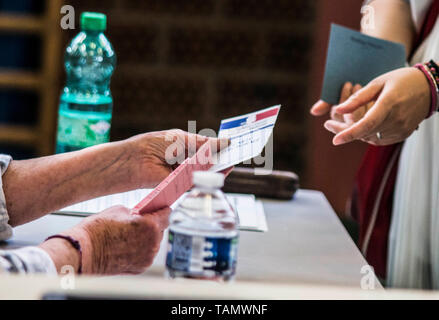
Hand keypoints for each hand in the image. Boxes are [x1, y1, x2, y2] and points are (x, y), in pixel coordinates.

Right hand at [41, 205, 169, 274]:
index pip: (167, 214)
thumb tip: (141, 214)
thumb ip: (136, 212)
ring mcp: (147, 257)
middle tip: (143, 219)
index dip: (163, 209)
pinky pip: (147, 254)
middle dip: (153, 223)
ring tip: (134, 232)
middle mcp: (152, 243)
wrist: (83, 252)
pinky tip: (130, 243)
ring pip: (154, 243)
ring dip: (148, 237)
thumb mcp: (120, 210)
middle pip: (160, 229)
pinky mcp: (140, 267)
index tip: (162, 207)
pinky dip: (142, 248)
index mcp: (150, 226)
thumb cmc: (98, 230)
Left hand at [124, 129, 229, 188]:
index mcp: (186, 147)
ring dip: (220, 167)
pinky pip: (200, 181)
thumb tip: (226, 141)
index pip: (208, 147)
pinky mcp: (183, 185)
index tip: (237, 145)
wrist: (135, 161)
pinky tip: (223, 170)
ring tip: (235, 159)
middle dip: (224, 157)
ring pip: (207, 171)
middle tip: (241, 153)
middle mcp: (187, 161)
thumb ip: (205, 143)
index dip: (222, 147)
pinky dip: (211, 176)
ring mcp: (186, 173)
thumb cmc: (154, 145)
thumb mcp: (183, 139)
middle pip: (210, 160)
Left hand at [330, 68, 430, 145]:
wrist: (430, 88)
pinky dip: (367, 134)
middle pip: (365, 132)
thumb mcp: (378, 83)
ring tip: (340, 124)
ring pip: (370, 137)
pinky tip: (359, 127)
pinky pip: (379, 139)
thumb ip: (358, 98)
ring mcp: (401, 129)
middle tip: (327, 125)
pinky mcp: (403, 134)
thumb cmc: (401, 80)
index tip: (335, 140)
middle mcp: (396, 119)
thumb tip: (338, 110)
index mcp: (389, 103)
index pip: (367, 123)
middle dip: (344, 131)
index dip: (350, 133)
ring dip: (355, 132)